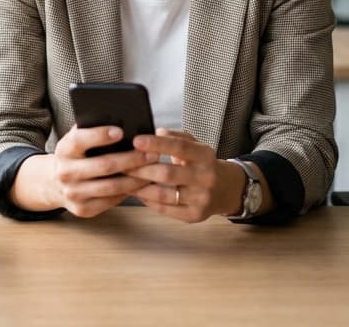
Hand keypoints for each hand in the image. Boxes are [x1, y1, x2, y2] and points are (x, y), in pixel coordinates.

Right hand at [16, 126, 155, 217]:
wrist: (54, 183)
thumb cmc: (76, 155)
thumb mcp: (77, 140)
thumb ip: (93, 130)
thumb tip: (123, 121)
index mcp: (64, 150)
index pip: (80, 140)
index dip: (100, 135)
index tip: (121, 131)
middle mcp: (65, 172)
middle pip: (103, 165)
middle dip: (131, 159)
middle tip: (152, 153)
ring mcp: (72, 193)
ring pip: (111, 187)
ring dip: (136, 178)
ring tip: (153, 169)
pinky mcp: (82, 209)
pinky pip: (111, 201)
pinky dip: (129, 192)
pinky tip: (142, 184)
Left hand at [127, 129, 247, 222]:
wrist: (226, 190)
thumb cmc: (202, 164)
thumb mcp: (196, 146)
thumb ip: (176, 137)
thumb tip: (155, 132)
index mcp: (205, 155)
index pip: (179, 147)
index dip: (156, 144)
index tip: (136, 140)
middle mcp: (205, 177)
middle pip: (167, 173)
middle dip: (141, 169)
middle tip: (121, 164)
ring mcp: (200, 199)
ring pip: (163, 194)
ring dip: (140, 188)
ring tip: (124, 180)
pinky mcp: (194, 215)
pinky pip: (165, 209)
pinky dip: (148, 201)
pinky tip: (137, 194)